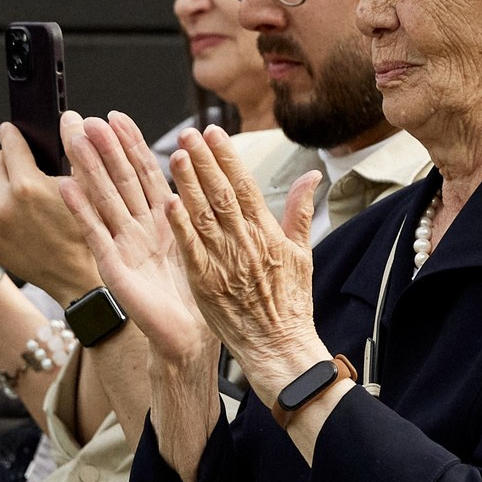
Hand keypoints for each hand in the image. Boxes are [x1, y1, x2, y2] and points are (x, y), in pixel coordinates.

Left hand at [0, 124, 99, 301]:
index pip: (8, 142)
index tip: (11, 131)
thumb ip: (79, 148)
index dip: (12, 134)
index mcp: (28, 185)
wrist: (77, 279)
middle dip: (8, 160)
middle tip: (23, 165)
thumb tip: (70, 117)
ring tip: (21, 192)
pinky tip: (8, 210)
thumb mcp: (93, 188)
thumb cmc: (90, 234)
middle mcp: (4, 203)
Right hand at [57, 110, 208, 368]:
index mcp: (166, 220)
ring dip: (88, 168)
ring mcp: (124, 245)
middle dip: (104, 148)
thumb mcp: (205, 244)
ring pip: (105, 198)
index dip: (132, 144)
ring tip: (73, 139)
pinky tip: (66, 186)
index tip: (117, 116)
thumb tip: (205, 172)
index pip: (147, 173)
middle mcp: (141, 228)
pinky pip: (96, 233)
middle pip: (120, 179)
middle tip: (86, 118)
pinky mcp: (113, 267)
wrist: (189, 336)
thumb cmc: (199, 295)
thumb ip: (199, 210)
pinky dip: (81, 210)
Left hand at [164, 124, 324, 401]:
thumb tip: (312, 176)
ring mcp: (226, 264)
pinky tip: (168, 203)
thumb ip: (300, 212)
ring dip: (190, 185)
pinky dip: (181, 227)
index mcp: (270, 235)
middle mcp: (247, 245)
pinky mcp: (207, 284)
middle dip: (206, 162)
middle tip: (190, 135)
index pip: (247, 187)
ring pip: (205, 216)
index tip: (214, 134)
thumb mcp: (303, 255)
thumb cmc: (292, 304)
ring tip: (177, 156)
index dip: (229, 158)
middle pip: (223, 195)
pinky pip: (192, 250)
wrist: (280, 347)